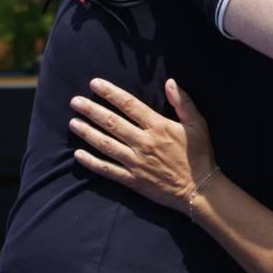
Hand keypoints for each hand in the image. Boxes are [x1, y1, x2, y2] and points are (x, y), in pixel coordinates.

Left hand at [68, 78, 215, 214]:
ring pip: (105, 144)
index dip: (111, 93)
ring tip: (72, 122)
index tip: (95, 83)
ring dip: (87, 133)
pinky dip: (91, 162)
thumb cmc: (199, 155)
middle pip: (112, 123)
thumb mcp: (198, 124)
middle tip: (75, 101)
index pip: (129, 105)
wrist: (199, 190)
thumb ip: (183, 102)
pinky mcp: (132, 180)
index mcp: (158, 126)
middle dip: (91, 110)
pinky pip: (107, 170)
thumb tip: (170, 82)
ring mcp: (136, 162)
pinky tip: (78, 155)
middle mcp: (143, 142)